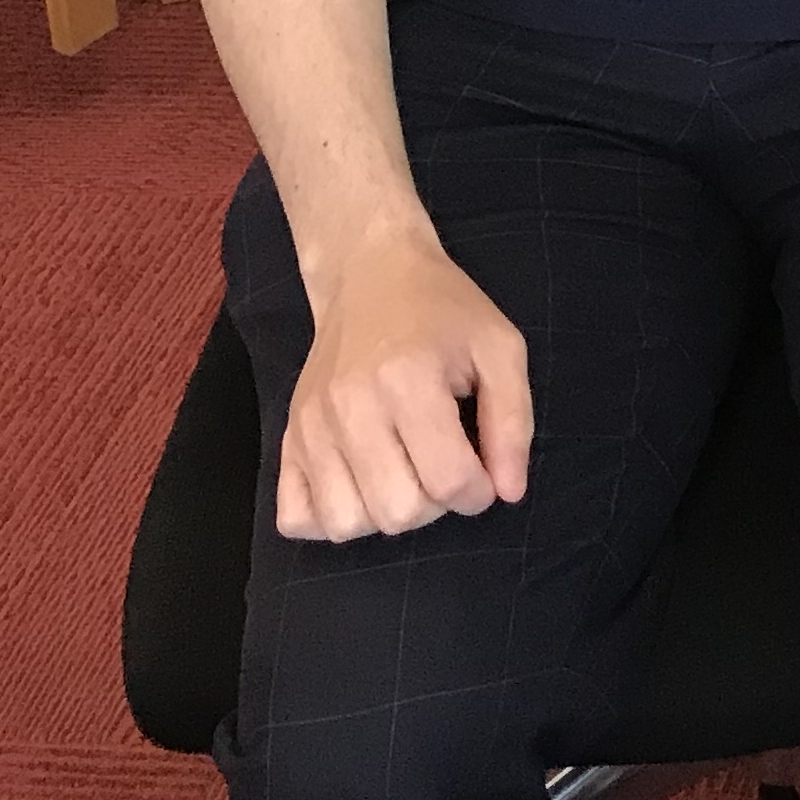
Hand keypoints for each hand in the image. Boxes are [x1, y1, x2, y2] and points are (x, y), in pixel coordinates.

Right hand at [277, 221, 532, 543]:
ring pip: (346, 525)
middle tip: (445, 466)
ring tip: (405, 473)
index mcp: (408, 379)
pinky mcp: (287, 437)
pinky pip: (296, 518)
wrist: (371, 274)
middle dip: (436, 505)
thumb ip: (513, 421)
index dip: (479, 491)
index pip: (447, 481)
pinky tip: (361, 483)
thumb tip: (509, 492)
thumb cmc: (443, 310)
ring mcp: (310, 426)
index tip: (483, 471)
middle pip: (397, 512)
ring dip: (386, 514)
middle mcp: (350, 407)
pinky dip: (330, 517)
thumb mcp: (500, 347)